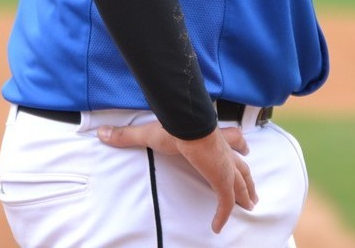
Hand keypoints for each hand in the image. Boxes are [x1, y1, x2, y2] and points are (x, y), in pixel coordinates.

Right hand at [97, 122, 256, 233]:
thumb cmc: (173, 126)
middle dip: (247, 178)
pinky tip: (218, 227)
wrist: (187, 127)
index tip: (245, 150)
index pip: (231, 140)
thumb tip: (102, 133)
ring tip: (251, 205)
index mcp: (212, 138)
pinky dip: (223, 215)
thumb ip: (126, 136)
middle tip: (253, 190)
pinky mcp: (222, 181)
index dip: (238, 145)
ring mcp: (225, 166)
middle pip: (242, 166)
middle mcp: (223, 151)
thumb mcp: (148, 133)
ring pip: (241, 184)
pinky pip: (226, 203)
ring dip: (247, 194)